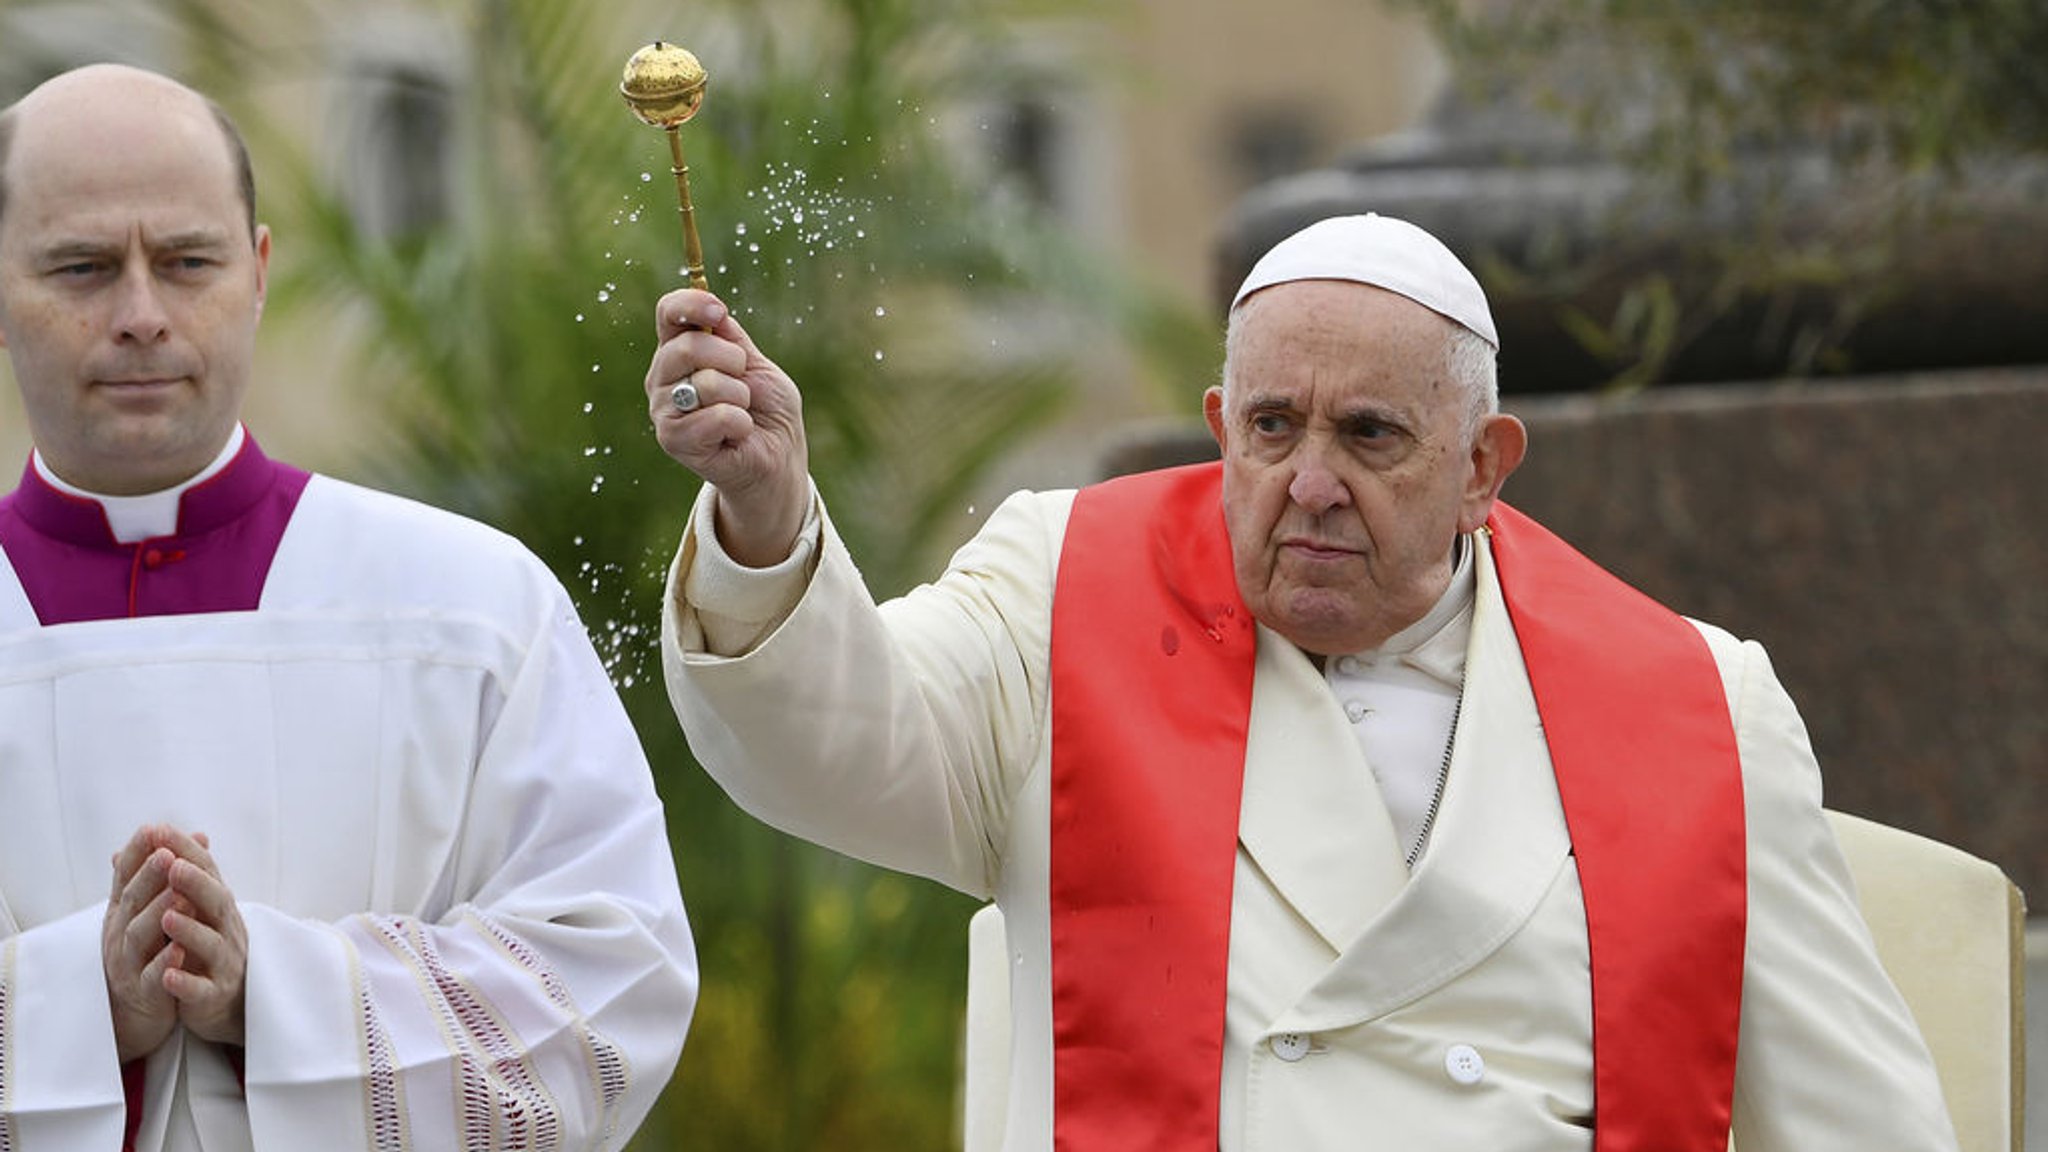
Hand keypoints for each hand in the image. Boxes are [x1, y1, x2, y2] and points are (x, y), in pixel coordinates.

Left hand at [101, 826, 248, 1059]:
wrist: (227, 1001)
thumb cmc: (206, 948)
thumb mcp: (192, 909)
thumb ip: (172, 875)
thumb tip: (146, 837)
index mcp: (216, 905)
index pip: (205, 871)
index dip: (185, 851)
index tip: (161, 831)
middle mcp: (226, 928)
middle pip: (216, 902)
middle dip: (196, 883)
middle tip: (173, 866)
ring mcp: (224, 961)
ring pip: (211, 944)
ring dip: (190, 930)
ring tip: (167, 917)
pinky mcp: (216, 994)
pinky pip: (202, 989)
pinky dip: (187, 982)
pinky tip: (168, 976)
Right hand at [644, 289, 810, 566]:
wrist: (778, 457)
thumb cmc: (767, 410)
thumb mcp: (756, 364)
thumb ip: (731, 338)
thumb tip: (712, 313)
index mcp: (679, 350)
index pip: (668, 313)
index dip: (692, 305)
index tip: (720, 313)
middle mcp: (662, 377)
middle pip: (687, 346)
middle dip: (732, 360)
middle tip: (744, 381)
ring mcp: (663, 409)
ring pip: (705, 383)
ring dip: (740, 397)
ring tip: (742, 412)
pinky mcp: (672, 439)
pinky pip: (717, 416)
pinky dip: (741, 423)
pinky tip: (738, 434)